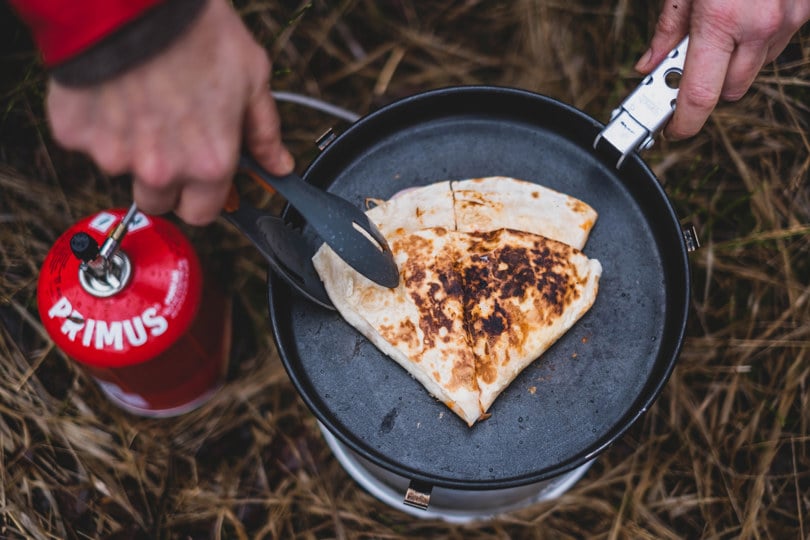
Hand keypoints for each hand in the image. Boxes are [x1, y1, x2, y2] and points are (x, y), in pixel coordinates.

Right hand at [46, 0, 293, 224]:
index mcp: (209, 164)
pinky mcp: (76, 135)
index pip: (203, 213)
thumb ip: (264, 132)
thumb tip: (279, 165)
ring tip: (140, 99)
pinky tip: (112, 88)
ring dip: (131, 148)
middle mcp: (162, 170)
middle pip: (159, 202)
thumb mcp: (251, 78)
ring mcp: (114, 155)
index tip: (200, 179)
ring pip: (123, 169)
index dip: (203, 196)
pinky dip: (97, 122)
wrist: (131, 0)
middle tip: (168, 138)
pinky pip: (88, 141)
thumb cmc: (196, 32)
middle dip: (165, 181)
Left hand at [635, 0, 809, 139]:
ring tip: (719, 30)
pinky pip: (774, 46)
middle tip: (685, 69)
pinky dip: (755, 43)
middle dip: (706, 88)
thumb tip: (646, 65)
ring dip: (731, 64)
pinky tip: (744, 17)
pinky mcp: (805, 12)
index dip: (683, 123)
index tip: (670, 131)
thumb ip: (666, 30)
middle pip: (728, 92)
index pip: (700, 96)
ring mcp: (789, 19)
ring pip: (753, 71)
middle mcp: (760, 26)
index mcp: (722, 21)